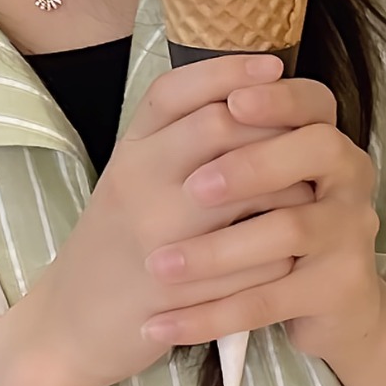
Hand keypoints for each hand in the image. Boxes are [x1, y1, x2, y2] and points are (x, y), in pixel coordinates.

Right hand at [24, 55, 313, 385]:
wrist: (73, 320)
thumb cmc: (119, 238)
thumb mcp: (134, 175)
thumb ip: (178, 137)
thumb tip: (252, 92)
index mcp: (129, 152)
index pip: (175, 91)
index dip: (229, 70)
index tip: (274, 65)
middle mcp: (136, 184)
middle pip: (217, 128)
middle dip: (274, 126)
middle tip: (312, 132)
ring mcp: (156, 238)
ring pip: (247, 194)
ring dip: (292, 187)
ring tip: (313, 187)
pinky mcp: (179, 293)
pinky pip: (254, 263)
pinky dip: (285, 251)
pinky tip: (296, 248)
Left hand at [140, 76, 383, 372]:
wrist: (327, 306)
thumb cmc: (273, 223)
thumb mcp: (259, 178)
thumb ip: (235, 136)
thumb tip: (194, 98)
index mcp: (326, 137)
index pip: (313, 100)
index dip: (277, 98)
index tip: (231, 103)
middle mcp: (350, 177)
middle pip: (316, 150)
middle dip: (252, 164)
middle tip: (193, 188)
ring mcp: (350, 233)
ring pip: (288, 231)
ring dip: (217, 251)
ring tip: (160, 267)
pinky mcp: (339, 289)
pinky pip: (270, 301)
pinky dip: (211, 315)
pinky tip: (161, 325)